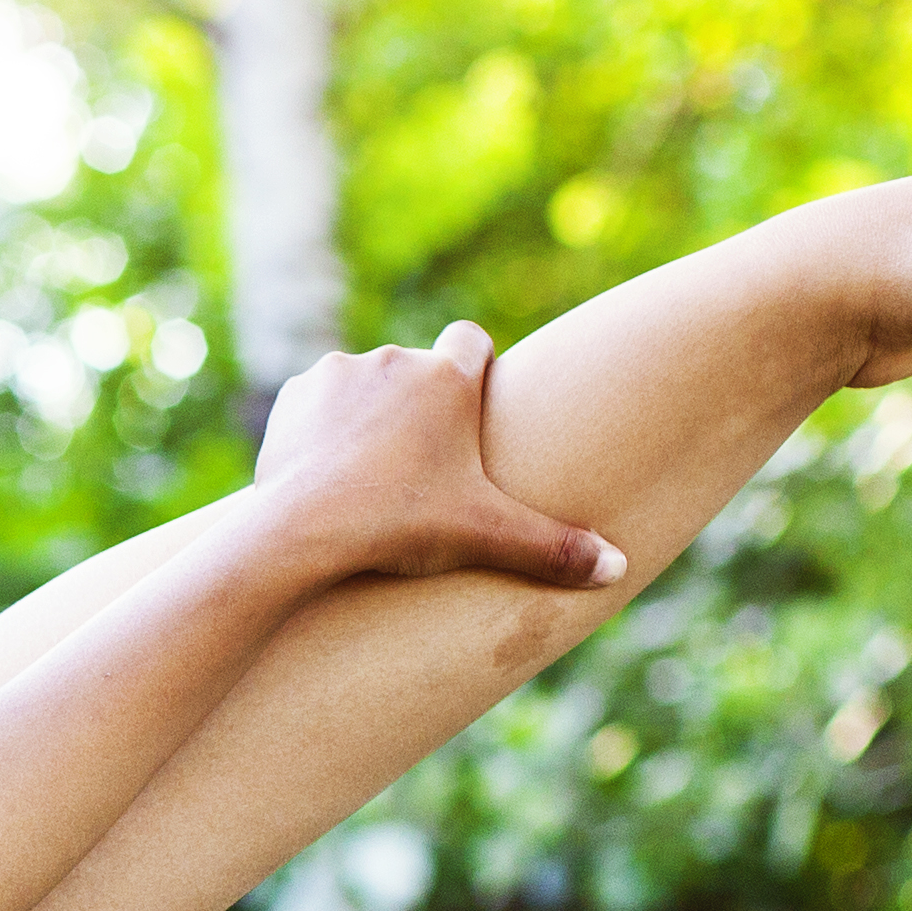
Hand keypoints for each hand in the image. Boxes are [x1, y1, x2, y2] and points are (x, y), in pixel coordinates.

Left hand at [249, 324, 628, 592]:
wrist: (301, 531)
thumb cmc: (398, 526)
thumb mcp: (484, 537)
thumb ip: (554, 548)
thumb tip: (618, 568)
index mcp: (447, 378)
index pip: (472, 341)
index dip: (475, 368)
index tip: (472, 404)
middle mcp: (393, 360)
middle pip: (417, 370)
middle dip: (419, 405)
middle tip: (422, 462)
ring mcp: (339, 373)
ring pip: (365, 385)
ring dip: (369, 415)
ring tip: (373, 471)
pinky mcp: (293, 395)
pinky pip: (317, 403)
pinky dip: (324, 429)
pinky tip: (329, 470)